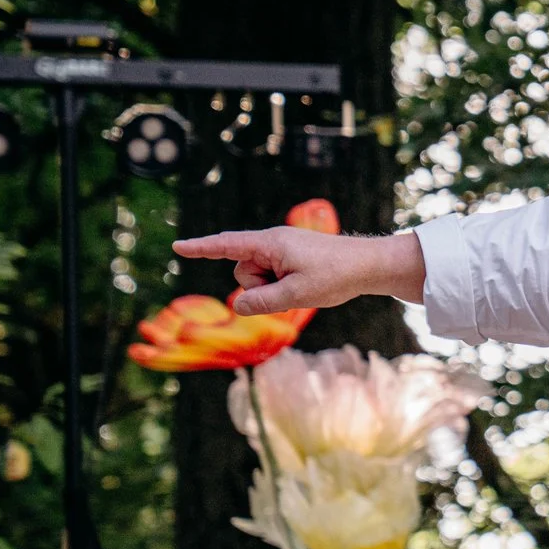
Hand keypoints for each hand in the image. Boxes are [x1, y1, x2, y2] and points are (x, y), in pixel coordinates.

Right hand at [173, 227, 426, 314]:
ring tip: (304, 287)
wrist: (370, 265)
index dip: (201, 249)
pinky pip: (274, 278)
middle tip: (293, 289)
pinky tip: (306, 286)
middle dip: (258, 288)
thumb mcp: (297, 294)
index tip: (178, 247)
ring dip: (273, 289)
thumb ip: (262, 302)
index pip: (227, 246)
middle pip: (243, 271)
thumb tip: (238, 305)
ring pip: (258, 279)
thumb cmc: (336, 276)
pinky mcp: (293, 259)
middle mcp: (273, 243)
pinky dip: (283, 287)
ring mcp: (283, 251)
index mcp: (270, 244)